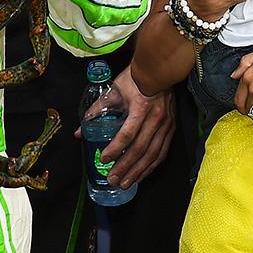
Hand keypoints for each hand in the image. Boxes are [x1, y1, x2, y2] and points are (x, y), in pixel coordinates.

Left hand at [75, 66, 174, 187]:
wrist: (159, 69)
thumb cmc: (134, 78)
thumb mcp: (114, 91)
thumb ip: (97, 110)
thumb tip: (81, 131)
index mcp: (141, 108)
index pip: (127, 134)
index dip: (115, 148)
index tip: (104, 159)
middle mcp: (156, 119)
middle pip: (140, 148)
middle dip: (126, 167)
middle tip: (113, 180)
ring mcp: (166, 125)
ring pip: (153, 154)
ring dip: (139, 171)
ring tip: (126, 183)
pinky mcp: (171, 128)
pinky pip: (162, 151)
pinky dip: (152, 165)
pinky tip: (143, 174)